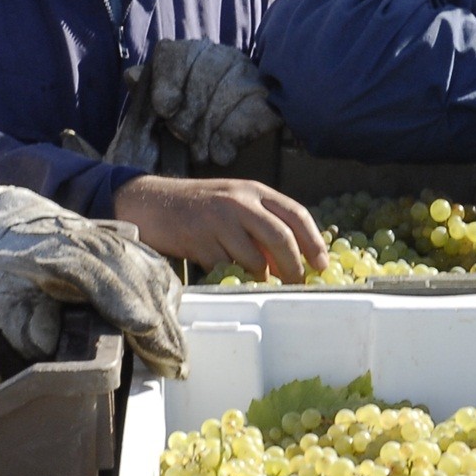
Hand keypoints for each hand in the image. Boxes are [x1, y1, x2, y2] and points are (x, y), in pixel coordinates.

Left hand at [0, 187, 188, 377]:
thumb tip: (46, 343)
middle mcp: (92, 241)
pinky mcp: (126, 244)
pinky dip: (166, 295)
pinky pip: (154, 267)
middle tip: (174, 365)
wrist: (6, 225)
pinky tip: (170, 323)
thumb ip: (21, 317)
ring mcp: (113, 239)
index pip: (97, 275)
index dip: (122, 300)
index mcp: (57, 251)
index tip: (143, 326)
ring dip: (168, 315)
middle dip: (157, 322)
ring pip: (150, 273)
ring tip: (177, 355)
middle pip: (134, 279)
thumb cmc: (2, 267)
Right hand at [114, 175, 326, 279]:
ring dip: (264, 278)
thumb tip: (293, 258)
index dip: (313, 241)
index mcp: (254, 190)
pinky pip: (227, 269)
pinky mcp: (200, 242)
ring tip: (265, 285)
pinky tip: (235, 279)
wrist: (154, 203)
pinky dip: (236, 279)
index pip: (296, 214)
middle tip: (297, 283)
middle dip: (294, 266)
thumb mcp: (235, 201)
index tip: (321, 264)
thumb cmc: (200, 205)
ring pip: (255, 259)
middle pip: (281, 238)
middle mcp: (239, 202)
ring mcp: (219, 221)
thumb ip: (263, 222)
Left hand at [139, 39, 283, 165]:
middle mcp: (221, 57)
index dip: (167, 82)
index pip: (173, 53)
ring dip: (208, 131)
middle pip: (202, 75)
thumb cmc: (192, 130)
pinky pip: (249, 113)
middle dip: (188, 114)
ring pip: (227, 93)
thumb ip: (147, 93)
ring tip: (199, 153)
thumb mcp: (163, 112)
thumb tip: (131, 75)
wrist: (240, 158)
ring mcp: (249, 76)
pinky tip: (221, 152)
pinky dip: (230, 137)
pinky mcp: (269, 101)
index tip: (164, 110)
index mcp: (191, 53)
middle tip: (182, 138)